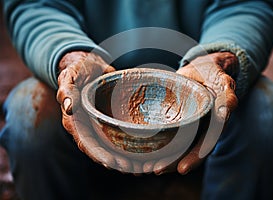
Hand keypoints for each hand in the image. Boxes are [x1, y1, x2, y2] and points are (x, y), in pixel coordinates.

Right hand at [56, 51, 133, 170]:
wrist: (88, 65)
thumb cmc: (78, 70)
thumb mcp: (70, 76)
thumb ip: (67, 91)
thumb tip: (68, 107)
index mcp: (75, 120)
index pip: (85, 142)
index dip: (98, 154)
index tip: (112, 163)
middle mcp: (87, 126)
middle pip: (100, 150)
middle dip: (115, 162)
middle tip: (132, 169)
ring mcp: (99, 124)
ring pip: (110, 146)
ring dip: (124, 158)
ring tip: (139, 167)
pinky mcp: (110, 120)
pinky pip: (118, 135)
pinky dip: (128, 146)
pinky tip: (142, 153)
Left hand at [154, 52, 238, 174]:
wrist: (201, 69)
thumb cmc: (213, 74)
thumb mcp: (223, 81)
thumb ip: (227, 94)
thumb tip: (229, 106)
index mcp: (213, 124)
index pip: (204, 145)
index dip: (194, 158)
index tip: (182, 169)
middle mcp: (198, 128)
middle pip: (185, 150)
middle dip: (172, 162)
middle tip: (155, 170)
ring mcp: (184, 124)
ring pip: (173, 144)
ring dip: (160, 156)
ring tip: (143, 166)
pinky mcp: (172, 118)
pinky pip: (163, 131)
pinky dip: (153, 141)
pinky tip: (138, 149)